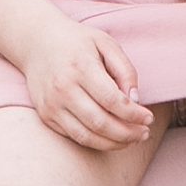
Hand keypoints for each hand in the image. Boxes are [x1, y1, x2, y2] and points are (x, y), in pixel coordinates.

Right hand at [19, 18, 153, 150]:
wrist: (37, 42)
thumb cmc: (77, 42)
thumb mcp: (105, 43)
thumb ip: (124, 69)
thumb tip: (136, 100)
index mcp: (81, 68)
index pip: (112, 100)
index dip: (134, 114)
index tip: (148, 118)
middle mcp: (63, 89)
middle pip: (100, 123)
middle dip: (128, 133)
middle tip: (144, 134)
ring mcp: (52, 105)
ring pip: (87, 136)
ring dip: (114, 143)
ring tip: (131, 139)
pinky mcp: (46, 115)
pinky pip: (74, 136)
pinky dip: (95, 142)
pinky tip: (111, 137)